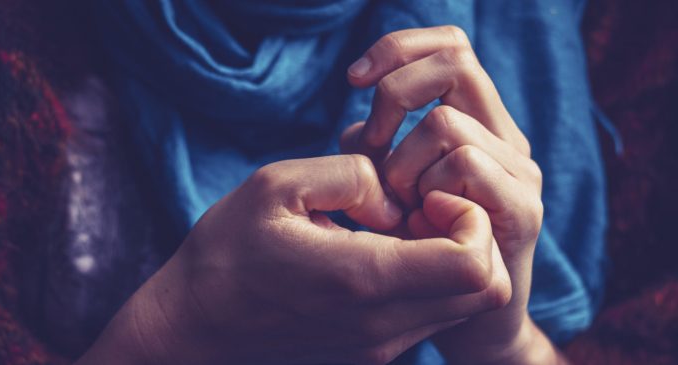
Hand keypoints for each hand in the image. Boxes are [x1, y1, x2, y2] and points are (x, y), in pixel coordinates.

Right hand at [76, 155, 510, 364]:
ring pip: (463, 306)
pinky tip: (379, 255)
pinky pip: (430, 316)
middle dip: (472, 237)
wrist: (193, 327)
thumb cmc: (226, 252)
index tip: (428, 195)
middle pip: (483, 290)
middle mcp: (383, 325)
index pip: (474, 265)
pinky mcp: (372, 354)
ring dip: (451, 260)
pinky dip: (427, 281)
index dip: (471, 218)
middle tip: (421, 208)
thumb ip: (351, 176)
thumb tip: (395, 199)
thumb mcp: (276, 185)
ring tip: (397, 230)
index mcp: (363, 279)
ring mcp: (380, 348)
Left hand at [342, 26, 557, 363]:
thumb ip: (380, 149)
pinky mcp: (523, 209)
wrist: (470, 317)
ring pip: (448, 123)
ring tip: (402, 205)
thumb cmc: (423, 248)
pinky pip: (466, 166)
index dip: (399, 48)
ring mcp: (519, 171)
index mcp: (479, 123)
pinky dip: (428, 190)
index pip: (451, 45)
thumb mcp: (392, 186)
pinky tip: (422, 221)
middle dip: (394, 98)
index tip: (354, 80)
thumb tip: (360, 130)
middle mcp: (506, 137)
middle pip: (454, 64)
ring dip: (404, 163)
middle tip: (374, 146)